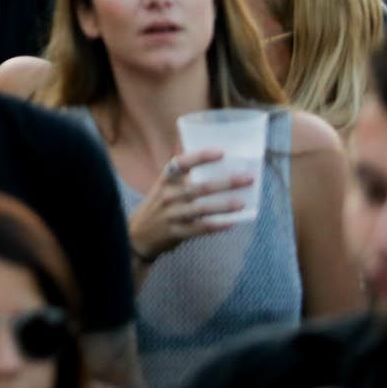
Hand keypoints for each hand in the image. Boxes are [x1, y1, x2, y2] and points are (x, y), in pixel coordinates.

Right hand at [128, 148, 253, 260]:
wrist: (138, 235)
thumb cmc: (159, 206)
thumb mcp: (165, 187)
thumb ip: (184, 177)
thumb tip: (217, 164)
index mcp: (166, 180)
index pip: (182, 163)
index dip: (201, 157)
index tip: (222, 152)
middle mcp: (168, 195)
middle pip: (199, 187)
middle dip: (226, 182)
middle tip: (248, 178)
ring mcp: (172, 214)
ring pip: (201, 209)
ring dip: (223, 205)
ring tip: (242, 203)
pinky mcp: (177, 232)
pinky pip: (200, 229)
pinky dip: (216, 225)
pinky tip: (231, 223)